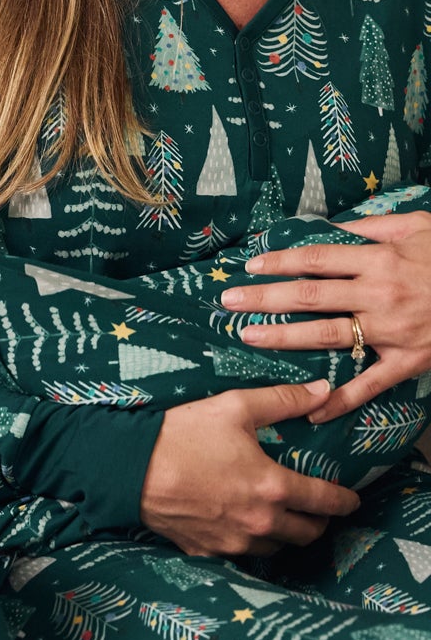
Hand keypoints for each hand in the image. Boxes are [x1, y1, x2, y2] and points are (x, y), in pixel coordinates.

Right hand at [140, 382, 358, 555]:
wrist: (128, 470)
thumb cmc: (180, 436)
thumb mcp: (234, 407)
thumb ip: (283, 400)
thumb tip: (322, 392)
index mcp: (273, 487)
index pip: (326, 502)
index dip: (345, 501)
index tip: (351, 500)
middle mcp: (259, 522)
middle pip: (308, 534)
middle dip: (319, 522)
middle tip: (316, 509)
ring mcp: (232, 542)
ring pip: (276, 548)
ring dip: (284, 534)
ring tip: (279, 517)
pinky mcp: (206, 552)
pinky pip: (240, 554)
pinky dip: (248, 542)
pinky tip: (241, 527)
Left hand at [221, 211, 430, 420]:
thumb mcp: (418, 227)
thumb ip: (374, 227)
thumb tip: (335, 227)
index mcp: (379, 260)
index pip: (316, 259)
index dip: (279, 262)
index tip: (250, 266)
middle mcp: (379, 294)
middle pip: (309, 296)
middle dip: (264, 298)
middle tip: (228, 302)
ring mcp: (392, 331)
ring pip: (327, 336)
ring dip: (283, 338)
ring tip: (249, 337)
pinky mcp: (408, 362)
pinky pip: (369, 385)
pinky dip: (340, 402)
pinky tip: (312, 412)